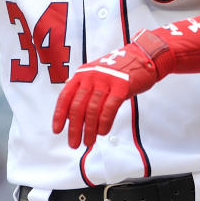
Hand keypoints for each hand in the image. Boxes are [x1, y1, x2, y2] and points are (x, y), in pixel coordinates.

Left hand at [52, 31, 170, 147]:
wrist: (142, 57)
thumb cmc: (119, 69)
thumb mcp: (96, 73)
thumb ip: (82, 87)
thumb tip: (68, 105)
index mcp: (82, 74)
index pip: (65, 96)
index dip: (59, 115)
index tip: (57, 130)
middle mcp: (92, 76)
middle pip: (77, 106)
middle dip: (74, 128)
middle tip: (74, 143)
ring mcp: (106, 80)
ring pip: (92, 110)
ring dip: (89, 130)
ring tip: (89, 141)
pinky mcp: (122, 87)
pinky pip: (109, 109)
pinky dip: (104, 123)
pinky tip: (102, 132)